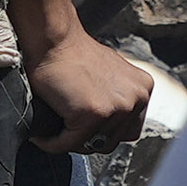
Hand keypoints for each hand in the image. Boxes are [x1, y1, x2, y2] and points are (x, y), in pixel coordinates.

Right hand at [26, 30, 152, 152]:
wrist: (54, 40)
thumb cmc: (71, 54)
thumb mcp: (109, 74)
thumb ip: (116, 97)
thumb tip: (106, 123)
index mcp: (143, 89)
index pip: (127, 130)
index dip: (101, 131)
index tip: (82, 128)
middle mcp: (137, 98)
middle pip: (111, 141)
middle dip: (86, 138)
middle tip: (64, 132)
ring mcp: (118, 107)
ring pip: (92, 145)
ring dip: (69, 141)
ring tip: (54, 132)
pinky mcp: (94, 113)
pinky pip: (69, 143)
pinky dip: (52, 143)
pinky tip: (43, 136)